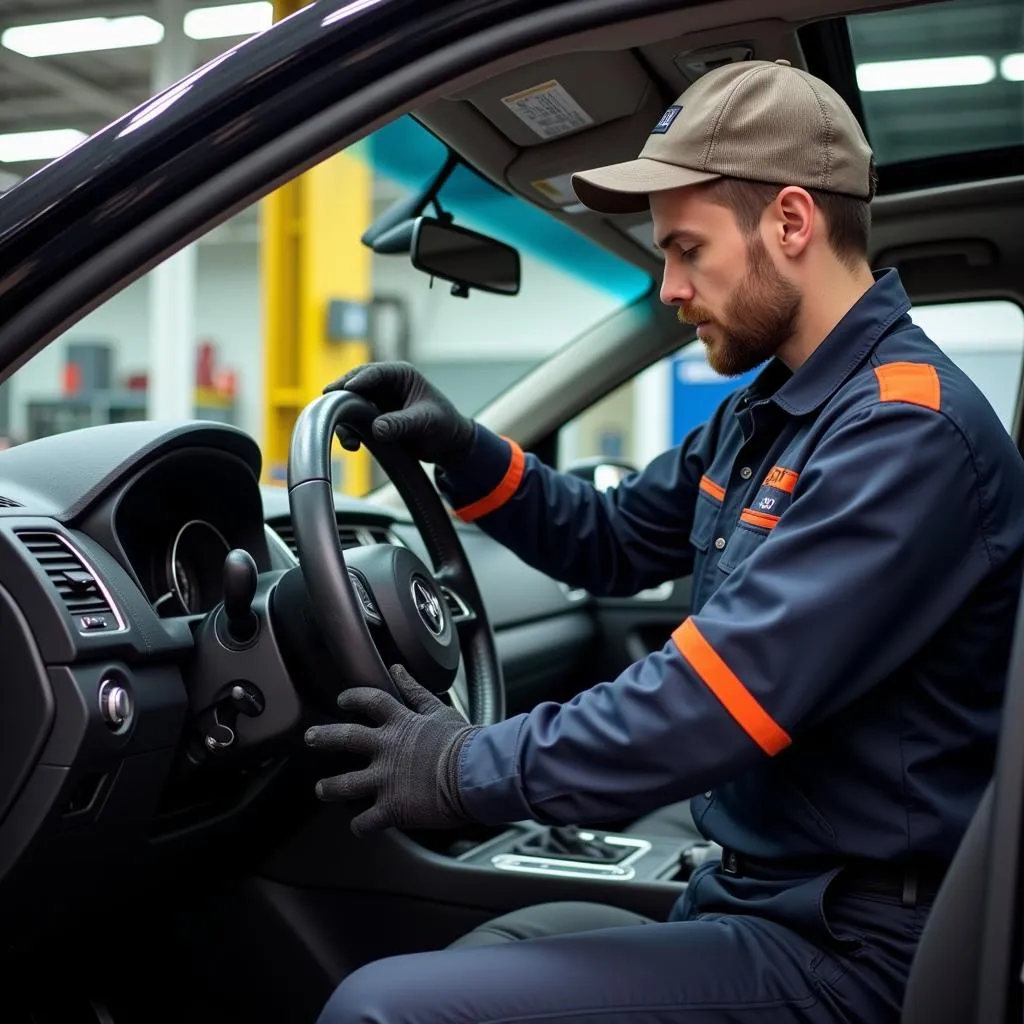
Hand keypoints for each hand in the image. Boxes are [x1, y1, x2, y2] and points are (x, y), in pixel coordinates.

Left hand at [304, 664, 480, 836]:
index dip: (353, 698)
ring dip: (331, 787)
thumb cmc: (465, 743)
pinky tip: (359, 828)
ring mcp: (385, 780)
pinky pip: (368, 821)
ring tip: (322, 789)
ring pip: (346, 784)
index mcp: (400, 724)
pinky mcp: (392, 807)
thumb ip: (416, 691)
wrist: (476, 774)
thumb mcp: (440, 710)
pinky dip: (361, 826)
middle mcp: (387, 749)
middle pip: (346, 738)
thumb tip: (398, 669)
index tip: (342, 700)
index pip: (369, 702)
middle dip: (324, 737)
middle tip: (310, 737)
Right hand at [325, 361, 475, 467]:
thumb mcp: (426, 422)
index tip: (346, 389)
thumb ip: (402, 423)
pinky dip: (349, 432)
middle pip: (354, 384)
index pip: (375, 372)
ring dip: (344, 419)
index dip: (358, 380)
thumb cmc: (444, 425)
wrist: (447, 444)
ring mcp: (376, 402)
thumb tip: (377, 429)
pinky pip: (353, 423)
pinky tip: (353, 445)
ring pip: (349, 404)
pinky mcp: (371, 419)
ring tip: (348, 438)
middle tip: (327, 404)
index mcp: (401, 375)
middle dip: (341, 395)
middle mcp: (384, 385)